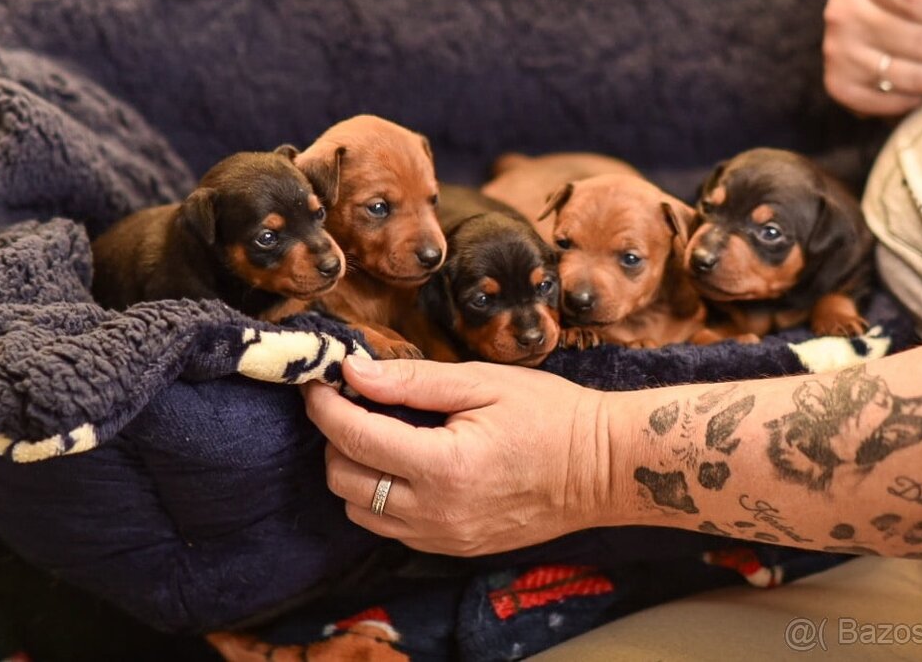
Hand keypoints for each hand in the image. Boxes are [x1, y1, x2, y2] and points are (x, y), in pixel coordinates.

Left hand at [301, 356, 611, 555]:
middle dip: (334, 438)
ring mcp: (444, 538)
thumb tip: (353, 372)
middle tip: (350, 401)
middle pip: (345, 481)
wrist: (603, 468)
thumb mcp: (482, 382)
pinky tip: (402, 463)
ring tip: (376, 432)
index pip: (355, 438)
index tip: (318, 381)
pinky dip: (379, 496)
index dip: (325, 407)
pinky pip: (390, 528)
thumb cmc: (550, 415)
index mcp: (444, 466)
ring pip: (360, 512)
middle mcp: (437, 513)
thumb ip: (413, 380)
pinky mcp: (453, 549)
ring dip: (353, 470)